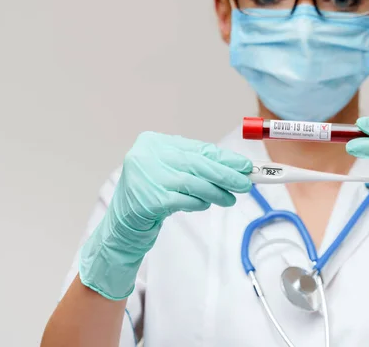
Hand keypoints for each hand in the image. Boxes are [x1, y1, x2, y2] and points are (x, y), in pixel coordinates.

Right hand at [79, 132, 252, 299]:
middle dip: (225, 174)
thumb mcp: (171, 173)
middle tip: (246, 182)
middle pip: (197, 164)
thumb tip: (235, 168)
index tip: (244, 165)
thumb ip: (197, 167)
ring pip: (194, 182)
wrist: (122, 225)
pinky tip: (206, 205)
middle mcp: (147, 155)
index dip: (224, 158)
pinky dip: (199, 203)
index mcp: (153, 142)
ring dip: (216, 192)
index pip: (197, 148)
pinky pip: (185, 200)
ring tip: (230, 199)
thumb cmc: (151, 195)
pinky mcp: (149, 199)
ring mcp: (147, 177)